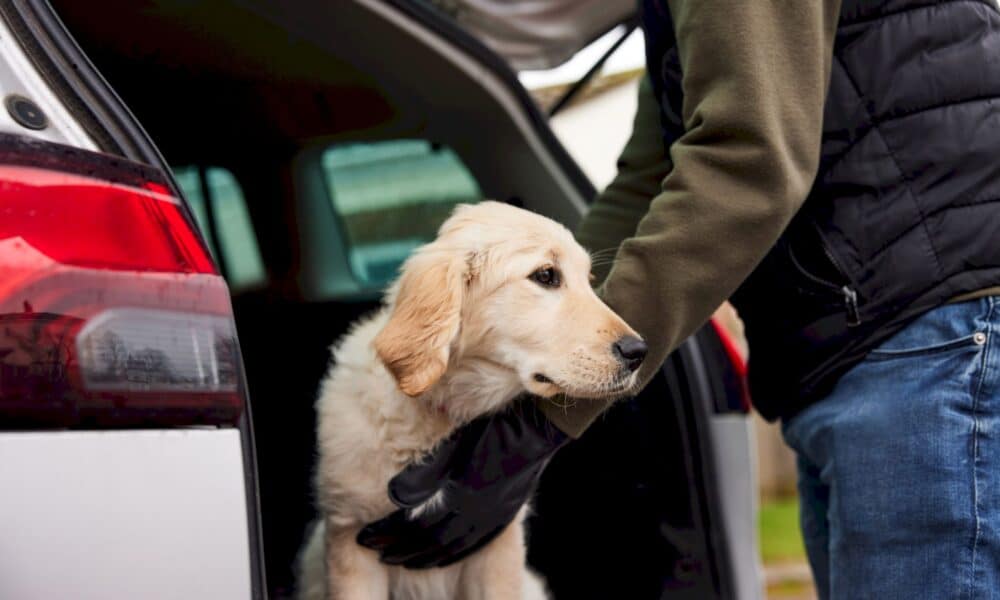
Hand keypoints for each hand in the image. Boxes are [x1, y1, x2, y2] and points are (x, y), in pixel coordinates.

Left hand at [356, 396, 568, 568]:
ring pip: (453, 547)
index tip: (365, 535)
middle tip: (376, 550)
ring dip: (424, 556)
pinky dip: (453, 552)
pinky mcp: (504, 514)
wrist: (535, 430)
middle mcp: (476, 514)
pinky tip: (443, 552)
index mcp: (460, 497)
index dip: (387, 533)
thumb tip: (392, 495)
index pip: (415, 526)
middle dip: (400, 548)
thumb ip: (423, 473)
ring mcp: (492, 516)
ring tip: (403, 558)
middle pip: (431, 542)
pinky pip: (474, 542)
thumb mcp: (453, 447)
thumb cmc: (491, 429)